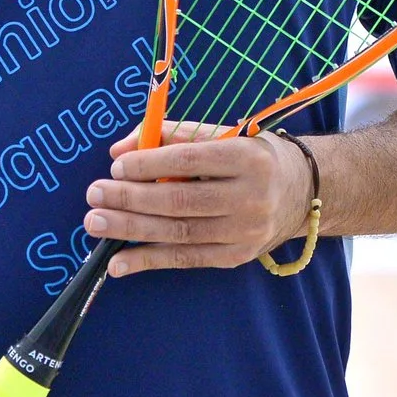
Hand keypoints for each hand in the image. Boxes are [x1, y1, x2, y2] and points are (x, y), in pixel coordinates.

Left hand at [85, 123, 309, 277]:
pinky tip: (118, 263)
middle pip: (180, 200)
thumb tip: (120, 152)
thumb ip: (172, 135)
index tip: (116, 166)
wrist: (302, 192)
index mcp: (246, 156)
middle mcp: (250, 196)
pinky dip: (148, 261)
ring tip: (96, 223)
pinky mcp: (236, 257)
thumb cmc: (252, 155)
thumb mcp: (223, 133)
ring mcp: (244, 232)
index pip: (189, 160)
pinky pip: (186, 259)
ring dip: (131, 230)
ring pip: (178, 232)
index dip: (149, 164)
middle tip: (94, 195)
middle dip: (131, 198)